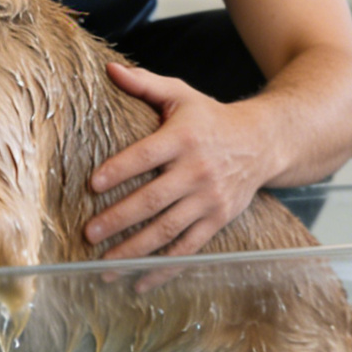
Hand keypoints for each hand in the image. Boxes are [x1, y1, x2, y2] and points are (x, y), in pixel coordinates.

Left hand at [84, 62, 275, 261]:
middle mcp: (197, 171)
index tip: (91, 185)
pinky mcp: (217, 221)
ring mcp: (209, 200)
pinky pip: (187, 249)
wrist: (263, 142)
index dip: (118, 170)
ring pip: (167, 230)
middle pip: (152, 199)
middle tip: (88, 233)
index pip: (146, 156)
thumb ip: (145, 84)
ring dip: (134, 250)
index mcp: (183, 139)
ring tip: (103, 264)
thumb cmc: (211, 118)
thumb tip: (110, 69)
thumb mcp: (181, 95)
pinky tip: (138, 282)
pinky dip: (162, 268)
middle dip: (118, 219)